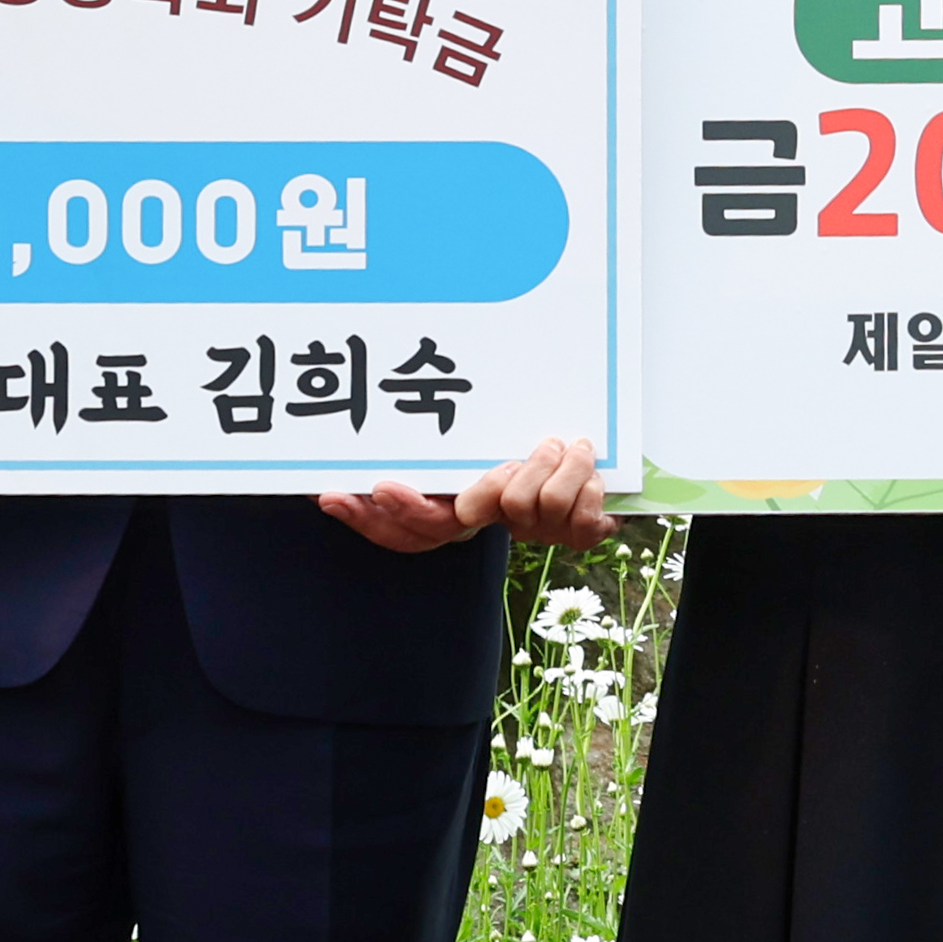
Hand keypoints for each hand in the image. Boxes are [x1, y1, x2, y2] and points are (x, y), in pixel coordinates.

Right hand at [325, 432, 612, 555]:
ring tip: (556, 442)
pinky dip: (583, 479)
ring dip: (540, 469)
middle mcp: (488, 525)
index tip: (331, 494)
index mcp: (461, 504)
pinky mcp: (576, 532)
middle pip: (434, 532)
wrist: (611, 475)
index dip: (365, 518)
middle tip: (444, 474)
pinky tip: (584, 456)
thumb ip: (438, 428)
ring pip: (515, 508)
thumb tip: (364, 409)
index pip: (401, 528)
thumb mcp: (481, 428)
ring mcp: (527, 532)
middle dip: (436, 501)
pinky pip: (574, 513)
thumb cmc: (539, 444)